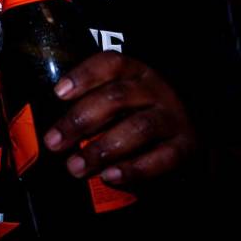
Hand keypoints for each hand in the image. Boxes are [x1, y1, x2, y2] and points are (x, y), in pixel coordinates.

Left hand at [42, 51, 198, 186]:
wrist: (186, 142)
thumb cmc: (138, 119)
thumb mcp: (119, 104)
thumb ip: (91, 108)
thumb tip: (54, 128)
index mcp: (136, 73)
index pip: (110, 64)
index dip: (84, 76)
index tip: (58, 93)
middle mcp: (156, 90)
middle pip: (117, 97)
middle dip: (80, 120)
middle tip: (54, 142)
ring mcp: (173, 118)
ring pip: (138, 127)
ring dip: (102, 148)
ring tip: (75, 166)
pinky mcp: (186, 147)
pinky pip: (161, 158)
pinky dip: (133, 169)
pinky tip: (110, 177)